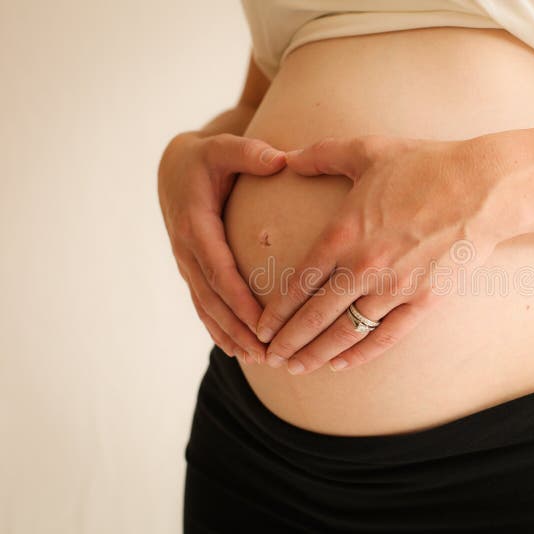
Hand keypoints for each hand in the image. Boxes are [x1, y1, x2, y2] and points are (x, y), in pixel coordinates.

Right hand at [158, 132, 285, 361]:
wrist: (174, 168)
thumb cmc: (205, 158)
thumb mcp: (222, 147)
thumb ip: (248, 152)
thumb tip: (279, 159)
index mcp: (195, 225)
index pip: (218, 269)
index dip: (238, 298)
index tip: (261, 321)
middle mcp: (187, 250)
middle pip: (213, 298)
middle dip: (238, 328)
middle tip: (267, 352)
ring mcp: (187, 264)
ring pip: (207, 308)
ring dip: (231, 335)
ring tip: (258, 359)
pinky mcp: (192, 270)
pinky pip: (204, 305)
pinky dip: (218, 329)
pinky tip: (238, 350)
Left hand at [255, 135, 503, 373]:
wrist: (483, 187)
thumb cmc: (425, 165)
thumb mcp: (367, 150)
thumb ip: (321, 154)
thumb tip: (285, 157)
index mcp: (343, 234)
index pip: (297, 283)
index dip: (275, 312)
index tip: (260, 327)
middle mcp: (363, 267)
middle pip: (314, 317)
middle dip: (288, 342)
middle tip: (269, 358)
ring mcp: (394, 288)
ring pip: (346, 333)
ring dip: (317, 355)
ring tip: (297, 368)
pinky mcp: (424, 301)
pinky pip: (386, 336)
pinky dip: (361, 354)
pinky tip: (342, 365)